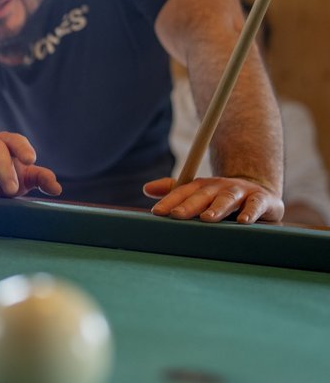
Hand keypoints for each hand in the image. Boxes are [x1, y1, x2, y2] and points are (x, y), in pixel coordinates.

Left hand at [144, 176, 283, 223]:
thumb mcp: (198, 194)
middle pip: (202, 195)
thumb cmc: (220, 197)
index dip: (169, 201)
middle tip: (176, 215)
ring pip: (227, 198)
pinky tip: (243, 221)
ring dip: (217, 208)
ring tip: (207, 218)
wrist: (259, 191)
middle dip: (188, 205)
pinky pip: (256, 205)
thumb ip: (173, 192)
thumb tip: (146, 188)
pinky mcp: (262, 199)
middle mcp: (219, 187)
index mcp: (202, 186)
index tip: (156, 212)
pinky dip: (250, 212)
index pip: (183, 192)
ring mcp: (241, 192)